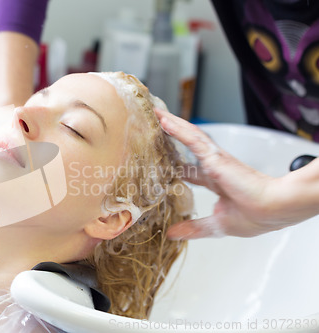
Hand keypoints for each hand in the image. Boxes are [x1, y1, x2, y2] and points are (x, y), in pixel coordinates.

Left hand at [155, 109, 302, 238]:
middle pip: (187, 147)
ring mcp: (215, 160)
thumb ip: (194, 228)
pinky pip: (192, 139)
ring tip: (155, 113)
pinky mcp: (215, 156)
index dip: (173, 166)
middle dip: (170, 137)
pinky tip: (163, 120)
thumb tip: (173, 234)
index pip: (189, 171)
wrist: (275, 208)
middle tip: (152, 127)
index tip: (158, 163)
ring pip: (189, 136)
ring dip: (172, 124)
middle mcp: (214, 167)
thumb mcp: (218, 225)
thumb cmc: (258, 215)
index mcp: (216, 182)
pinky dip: (177, 128)